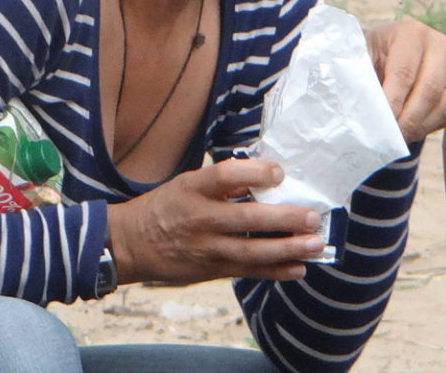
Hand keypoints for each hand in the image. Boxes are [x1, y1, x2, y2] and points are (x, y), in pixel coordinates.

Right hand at [107, 158, 326, 285]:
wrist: (131, 244)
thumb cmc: (166, 207)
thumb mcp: (187, 183)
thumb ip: (223, 182)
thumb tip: (266, 174)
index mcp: (193, 189)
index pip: (225, 176)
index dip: (254, 173)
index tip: (280, 173)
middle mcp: (200, 219)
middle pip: (246, 218)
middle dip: (284, 218)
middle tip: (313, 216)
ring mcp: (206, 248)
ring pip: (251, 250)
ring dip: (287, 249)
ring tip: (315, 244)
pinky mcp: (210, 270)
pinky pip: (247, 271)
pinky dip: (275, 272)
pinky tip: (298, 269)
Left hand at [365, 19, 445, 141]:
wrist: (394, 50)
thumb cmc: (374, 56)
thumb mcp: (361, 57)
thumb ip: (360, 76)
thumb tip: (362, 109)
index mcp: (411, 32)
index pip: (404, 74)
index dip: (393, 103)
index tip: (381, 126)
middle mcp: (441, 43)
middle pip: (430, 91)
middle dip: (409, 120)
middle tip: (392, 139)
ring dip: (423, 126)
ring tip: (402, 137)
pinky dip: (434, 125)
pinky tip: (415, 129)